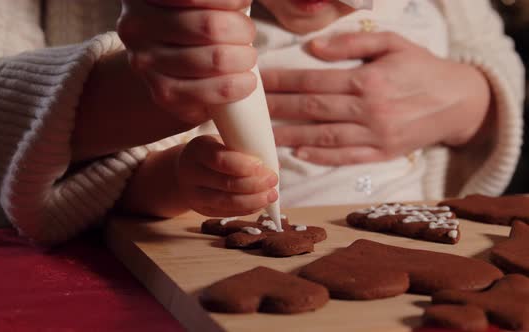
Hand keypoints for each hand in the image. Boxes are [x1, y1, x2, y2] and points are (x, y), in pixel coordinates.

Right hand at [117, 0, 257, 123]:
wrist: (170, 65)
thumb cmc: (194, 22)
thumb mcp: (196, 4)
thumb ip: (212, 1)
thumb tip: (240, 2)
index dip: (229, 1)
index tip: (242, 2)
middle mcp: (135, 24)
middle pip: (210, 26)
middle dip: (242, 29)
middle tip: (247, 32)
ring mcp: (144, 60)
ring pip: (215, 59)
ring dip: (244, 58)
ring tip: (247, 56)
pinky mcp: (161, 92)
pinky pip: (209, 90)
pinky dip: (236, 85)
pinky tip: (246, 81)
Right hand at [177, 135, 278, 215]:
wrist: (187, 169)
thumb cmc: (213, 151)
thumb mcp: (222, 142)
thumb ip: (244, 149)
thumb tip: (274, 163)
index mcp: (198, 150)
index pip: (219, 160)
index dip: (243, 165)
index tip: (262, 165)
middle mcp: (191, 173)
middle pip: (225, 183)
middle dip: (254, 184)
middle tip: (273, 180)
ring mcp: (194, 195)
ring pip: (226, 202)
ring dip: (253, 200)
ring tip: (271, 195)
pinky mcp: (202, 210)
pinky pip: (227, 213)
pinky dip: (247, 209)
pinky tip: (261, 203)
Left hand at [261, 32, 490, 165]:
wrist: (460, 100)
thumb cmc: (422, 68)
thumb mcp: (393, 43)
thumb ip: (352, 43)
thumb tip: (313, 48)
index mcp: (368, 80)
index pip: (313, 80)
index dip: (283, 81)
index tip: (259, 82)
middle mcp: (369, 110)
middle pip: (312, 109)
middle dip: (278, 109)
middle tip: (252, 111)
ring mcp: (376, 135)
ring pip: (324, 137)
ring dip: (291, 137)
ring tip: (265, 136)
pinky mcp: (383, 153)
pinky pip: (346, 157)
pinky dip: (321, 157)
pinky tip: (298, 154)